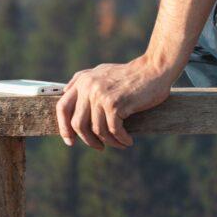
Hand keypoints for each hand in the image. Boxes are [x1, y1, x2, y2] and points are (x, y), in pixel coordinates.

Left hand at [55, 58, 176, 148]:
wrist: (154, 70)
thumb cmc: (130, 75)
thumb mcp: (102, 72)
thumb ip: (83, 81)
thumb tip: (64, 93)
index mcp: (83, 81)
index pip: (62, 107)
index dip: (63, 127)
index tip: (70, 141)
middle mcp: (88, 87)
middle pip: (78, 124)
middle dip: (87, 140)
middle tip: (99, 147)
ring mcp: (101, 96)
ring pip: (97, 130)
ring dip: (109, 142)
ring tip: (119, 143)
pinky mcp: (115, 104)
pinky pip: (114, 130)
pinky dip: (121, 139)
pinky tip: (128, 141)